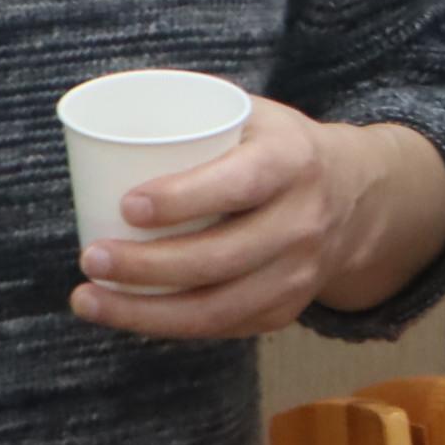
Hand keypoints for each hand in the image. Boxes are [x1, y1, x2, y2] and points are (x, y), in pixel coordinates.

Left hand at [67, 98, 439, 339]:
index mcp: (293, 162)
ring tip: (88, 298)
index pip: (238, 185)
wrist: (356, 195)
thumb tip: (104, 125)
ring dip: (143, 311)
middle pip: (219, 258)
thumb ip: (195, 119)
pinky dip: (165, 325)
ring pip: (215, 309)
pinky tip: (124, 314)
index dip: (181, 198)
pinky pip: (221, 327)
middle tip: (90, 257)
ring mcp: (299, 273)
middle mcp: (303, 222)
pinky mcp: (285, 309)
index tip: (125, 205)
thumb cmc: (278, 148)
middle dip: (146, 266)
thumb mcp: (255, 117)